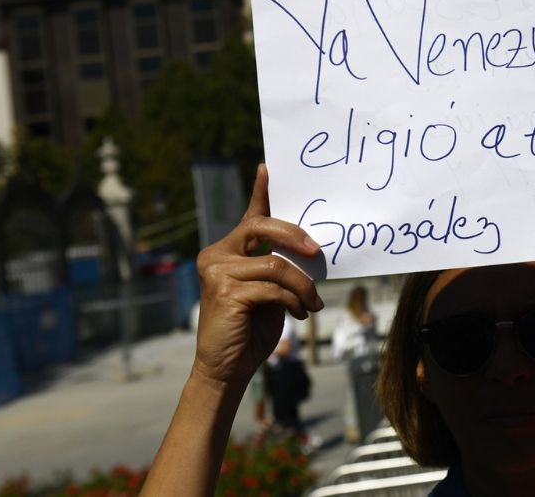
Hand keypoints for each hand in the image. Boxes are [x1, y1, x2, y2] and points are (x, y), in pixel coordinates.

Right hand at [192, 165, 323, 388]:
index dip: (261, 191)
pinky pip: (273, 288)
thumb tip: (309, 248)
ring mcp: (217, 272)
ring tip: (312, 304)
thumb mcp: (268, 291)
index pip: (249, 215)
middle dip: (295, 236)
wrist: (227, 368)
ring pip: (276, 265)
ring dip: (303, 285)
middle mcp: (217, 254)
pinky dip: (294, 300)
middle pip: (263, 227)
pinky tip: (299, 313)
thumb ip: (277, 267)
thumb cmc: (251, 328)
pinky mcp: (224, 292)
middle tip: (318, 253)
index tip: (269, 167)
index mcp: (228, 250)